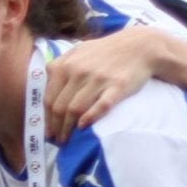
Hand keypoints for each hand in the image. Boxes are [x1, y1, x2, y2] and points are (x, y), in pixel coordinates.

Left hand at [43, 27, 161, 139]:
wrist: (140, 46)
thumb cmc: (106, 51)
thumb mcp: (79, 51)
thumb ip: (60, 65)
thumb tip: (46, 84)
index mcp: (66, 65)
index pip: (50, 98)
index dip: (47, 118)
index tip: (48, 131)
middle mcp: (79, 71)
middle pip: (60, 106)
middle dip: (56, 127)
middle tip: (57, 140)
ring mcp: (98, 79)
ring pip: (75, 109)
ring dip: (68, 128)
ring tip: (67, 139)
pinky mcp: (117, 86)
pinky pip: (101, 105)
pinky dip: (90, 117)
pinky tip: (83, 126)